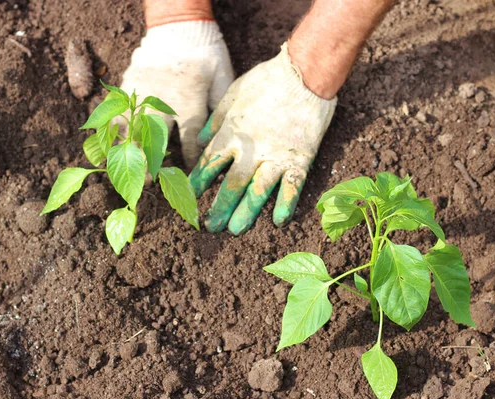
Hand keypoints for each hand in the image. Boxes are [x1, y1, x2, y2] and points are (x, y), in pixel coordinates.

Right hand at [119, 21, 233, 167]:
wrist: (179, 24)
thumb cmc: (206, 52)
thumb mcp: (223, 78)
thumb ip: (221, 107)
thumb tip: (220, 135)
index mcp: (189, 104)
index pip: (190, 142)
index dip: (189, 163)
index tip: (187, 180)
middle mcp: (163, 103)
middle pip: (154, 142)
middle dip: (150, 164)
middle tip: (147, 182)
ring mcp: (143, 93)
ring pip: (131, 129)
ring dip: (126, 151)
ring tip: (122, 169)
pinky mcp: (130, 85)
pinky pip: (116, 111)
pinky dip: (110, 129)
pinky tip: (105, 145)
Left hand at [189, 42, 336, 234]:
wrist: (304, 74)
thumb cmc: (266, 80)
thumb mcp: (232, 94)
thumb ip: (215, 121)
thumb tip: (201, 140)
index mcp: (232, 134)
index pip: (209, 165)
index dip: (199, 183)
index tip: (190, 198)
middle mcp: (251, 150)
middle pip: (231, 185)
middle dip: (219, 207)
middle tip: (211, 226)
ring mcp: (276, 156)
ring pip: (258, 191)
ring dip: (246, 212)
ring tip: (236, 229)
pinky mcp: (300, 159)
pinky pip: (292, 186)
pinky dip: (286, 204)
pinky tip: (279, 220)